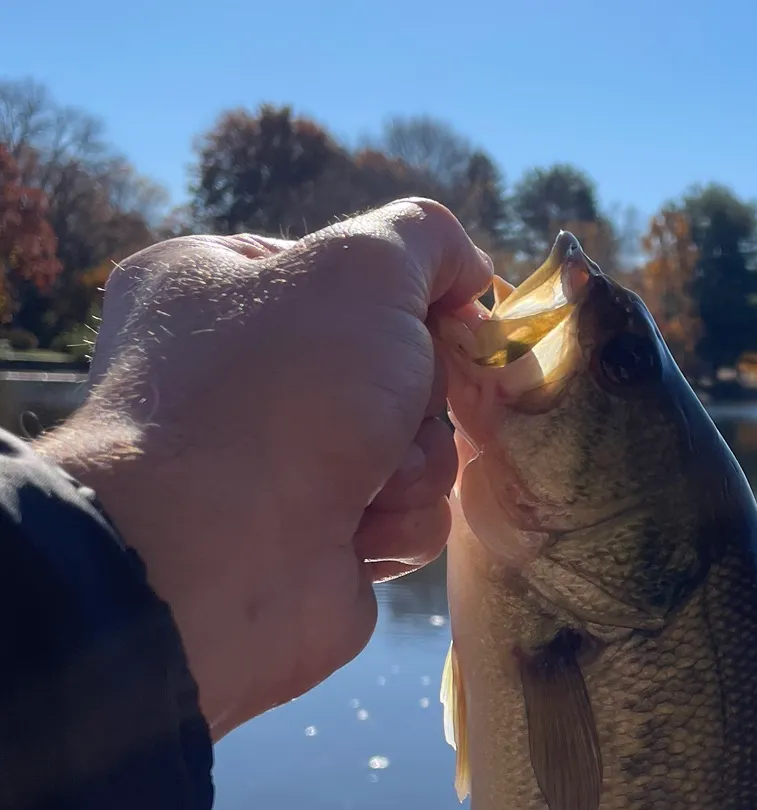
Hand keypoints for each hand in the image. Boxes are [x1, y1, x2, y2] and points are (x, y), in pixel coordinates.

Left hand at [39, 199, 492, 738]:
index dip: (415, 301)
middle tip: (397, 407)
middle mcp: (243, 376)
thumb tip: (470, 272)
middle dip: (418, 397)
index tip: (456, 320)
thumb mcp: (361, 270)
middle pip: (399, 370)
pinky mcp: (322, 543)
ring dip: (415, 466)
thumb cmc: (281, 392)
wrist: (222, 557)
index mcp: (219, 288)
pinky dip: (398, 524)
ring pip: (416, 451)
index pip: (352, 278)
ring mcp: (282, 466)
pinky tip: (357, 532)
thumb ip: (426, 239)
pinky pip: (405, 519)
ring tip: (365, 482)